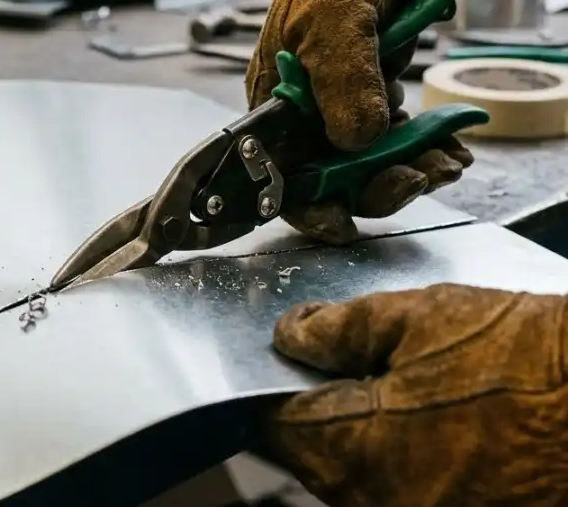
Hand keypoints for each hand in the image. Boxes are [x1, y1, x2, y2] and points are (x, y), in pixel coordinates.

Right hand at [246, 0, 513, 243]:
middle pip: (331, 179)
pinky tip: (448, 150)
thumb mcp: (333, 20)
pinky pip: (401, 145)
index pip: (278, 172)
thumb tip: (357, 141)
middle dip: (371, 189)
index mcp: (274, 103)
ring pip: (371, 167)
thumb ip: (341, 80)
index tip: (340, 222)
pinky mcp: (381, 104)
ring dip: (407, 174)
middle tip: (410, 181)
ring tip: (441, 164)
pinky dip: (426, 153)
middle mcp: (306, 116)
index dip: (306, 205)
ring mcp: (345, 111)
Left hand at [257, 283, 567, 506]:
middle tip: (359, 364)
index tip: (288, 364)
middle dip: (322, 407)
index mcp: (357, 450)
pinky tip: (437, 422)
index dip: (275, 386)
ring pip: (356, 475)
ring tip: (412, 389)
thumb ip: (340, 327)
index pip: (278, 425)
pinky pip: (399, 488)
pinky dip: (401, 457)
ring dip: (363, 433)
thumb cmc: (532, 361)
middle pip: (314, 455)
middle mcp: (378, 504)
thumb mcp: (421, 317)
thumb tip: (293, 333)